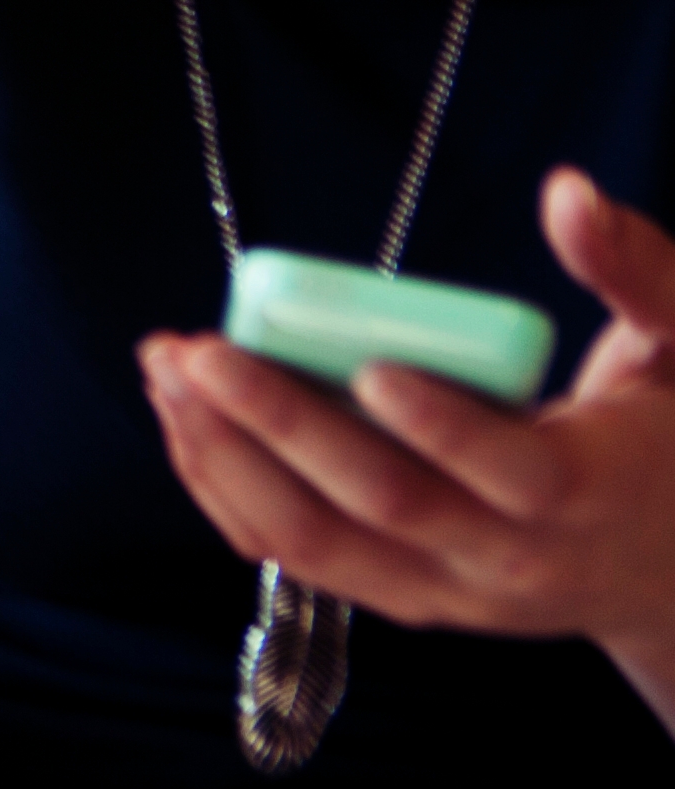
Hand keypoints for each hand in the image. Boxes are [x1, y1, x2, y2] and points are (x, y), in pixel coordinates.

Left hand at [140, 168, 674, 665]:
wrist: (671, 567)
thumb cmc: (672, 438)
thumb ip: (633, 269)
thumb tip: (568, 191)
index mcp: (588, 493)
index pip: (511, 474)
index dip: (441, 427)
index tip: (370, 366)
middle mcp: (511, 561)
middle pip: (385, 505)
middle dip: (280, 426)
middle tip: (198, 351)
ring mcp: (448, 591)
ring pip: (320, 544)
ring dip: (227, 460)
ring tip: (164, 374)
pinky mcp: (402, 597)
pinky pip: (298, 558)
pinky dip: (229, 496)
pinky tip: (182, 423)